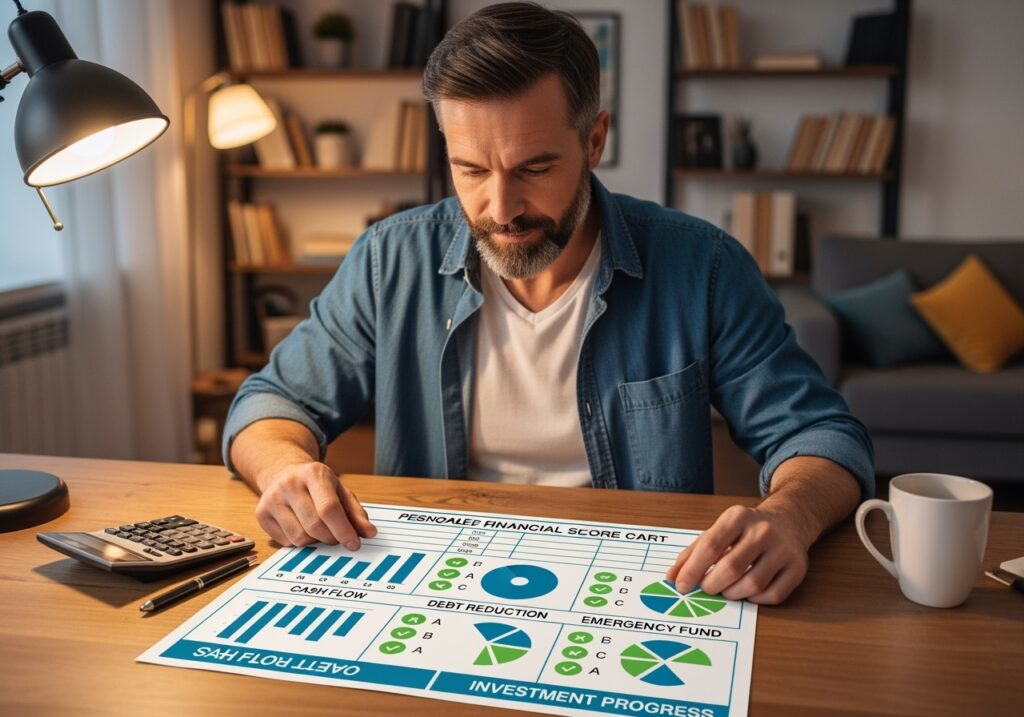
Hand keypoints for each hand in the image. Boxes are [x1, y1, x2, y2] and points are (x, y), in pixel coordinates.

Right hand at [254, 461, 376, 547]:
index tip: (354, 544)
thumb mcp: (340, 491)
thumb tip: (369, 533)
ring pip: (300, 538)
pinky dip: (300, 542)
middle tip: (338, 537)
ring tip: (319, 529)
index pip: (329, 508)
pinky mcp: (261, 514)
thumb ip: (356, 513)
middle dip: (331, 538)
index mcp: (313, 474)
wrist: (283, 472)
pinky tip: (302, 527)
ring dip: (315, 542)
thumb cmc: (317, 485)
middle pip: (314, 526)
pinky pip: (287, 542)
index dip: (344, 530)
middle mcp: (289, 484)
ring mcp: (272, 499)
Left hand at [664, 505, 809, 604]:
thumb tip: (672, 578)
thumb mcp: (718, 530)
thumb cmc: (746, 529)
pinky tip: (748, 591)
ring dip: (732, 594)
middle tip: (706, 588)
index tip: (681, 586)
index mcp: (738, 517)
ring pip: (752, 585)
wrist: (789, 520)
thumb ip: (692, 553)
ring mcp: (783, 550)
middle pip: (730, 568)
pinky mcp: (797, 568)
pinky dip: (755, 600)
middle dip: (711, 585)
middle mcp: (763, 531)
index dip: (692, 570)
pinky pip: (772, 596)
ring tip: (726, 589)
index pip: (710, 546)